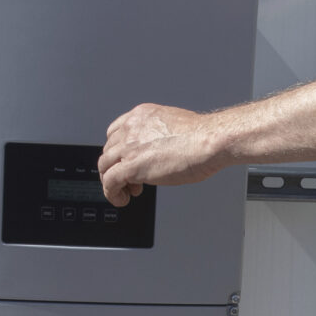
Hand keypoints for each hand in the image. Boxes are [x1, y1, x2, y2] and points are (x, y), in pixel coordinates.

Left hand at [99, 104, 224, 204]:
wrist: (210, 141)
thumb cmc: (202, 137)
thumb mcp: (174, 127)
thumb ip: (160, 135)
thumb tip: (161, 150)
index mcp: (141, 116)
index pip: (115, 133)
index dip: (120, 151)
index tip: (127, 162)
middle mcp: (131, 128)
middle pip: (108, 151)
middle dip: (118, 167)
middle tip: (132, 181)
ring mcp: (129, 147)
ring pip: (105, 166)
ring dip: (113, 181)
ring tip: (129, 191)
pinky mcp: (131, 166)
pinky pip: (109, 182)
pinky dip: (112, 193)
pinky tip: (122, 199)